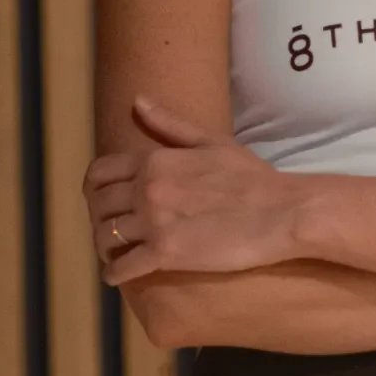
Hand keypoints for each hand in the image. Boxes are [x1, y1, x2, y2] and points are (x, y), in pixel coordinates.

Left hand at [82, 97, 306, 286]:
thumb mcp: (211, 140)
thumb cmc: (250, 175)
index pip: (100, 172)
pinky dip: (115, 273)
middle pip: (99, 206)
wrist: (279, 211)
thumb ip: (169, 124)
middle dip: (101, 217)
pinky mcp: (164, 255)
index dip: (95, 188)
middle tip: (112, 226)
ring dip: (106, 246)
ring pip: (105, 238)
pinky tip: (120, 274)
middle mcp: (146, 188)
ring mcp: (153, 222)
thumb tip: (137, 101)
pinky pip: (121, 268)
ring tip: (116, 251)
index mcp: (155, 159)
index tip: (103, 198)